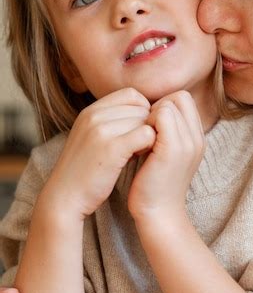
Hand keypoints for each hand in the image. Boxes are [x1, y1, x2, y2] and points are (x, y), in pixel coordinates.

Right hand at [42, 88, 155, 219]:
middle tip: (138, 144)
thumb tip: (141, 112)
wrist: (64, 198)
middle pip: (140, 107)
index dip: (142, 110)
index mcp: (90, 111)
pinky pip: (146, 135)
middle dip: (146, 124)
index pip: (131, 94)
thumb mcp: (90, 137)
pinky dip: (148, 145)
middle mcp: (94, 115)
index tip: (138, 129)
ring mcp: (101, 130)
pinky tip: (138, 156)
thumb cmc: (82, 171)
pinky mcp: (112, 148)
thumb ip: (109, 122)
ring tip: (136, 151)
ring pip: (145, 120)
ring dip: (147, 136)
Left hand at [128, 90, 204, 219]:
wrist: (158, 214)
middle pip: (180, 97)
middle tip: (145, 131)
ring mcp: (188, 142)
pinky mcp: (173, 148)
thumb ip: (166, 133)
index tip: (150, 127)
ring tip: (142, 138)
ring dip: (150, 115)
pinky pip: (161, 115)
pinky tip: (139, 142)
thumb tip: (150, 110)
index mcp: (197, 138)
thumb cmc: (154, 185)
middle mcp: (197, 138)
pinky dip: (146, 122)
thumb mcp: (165, 154)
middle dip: (158, 106)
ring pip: (169, 103)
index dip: (164, 106)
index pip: (184, 99)